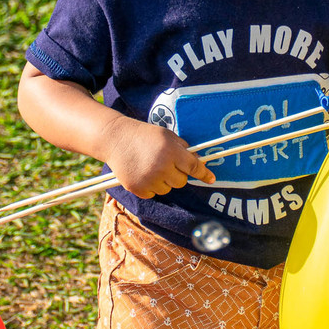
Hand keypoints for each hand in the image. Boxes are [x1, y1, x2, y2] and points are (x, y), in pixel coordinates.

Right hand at [101, 115, 216, 198]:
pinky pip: (154, 194)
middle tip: (166, 163)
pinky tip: (143, 173)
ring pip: (168, 189)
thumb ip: (182, 147)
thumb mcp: (166, 135)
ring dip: (164, 180)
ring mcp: (149, 179)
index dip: (204, 174)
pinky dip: (151, 186)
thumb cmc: (144, 135)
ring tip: (151, 166)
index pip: (193, 167)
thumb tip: (197, 161)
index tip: (212, 179)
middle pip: (182, 181)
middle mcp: (161, 167)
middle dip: (178, 174)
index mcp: (171, 152)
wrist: (115, 139)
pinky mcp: (137, 188)